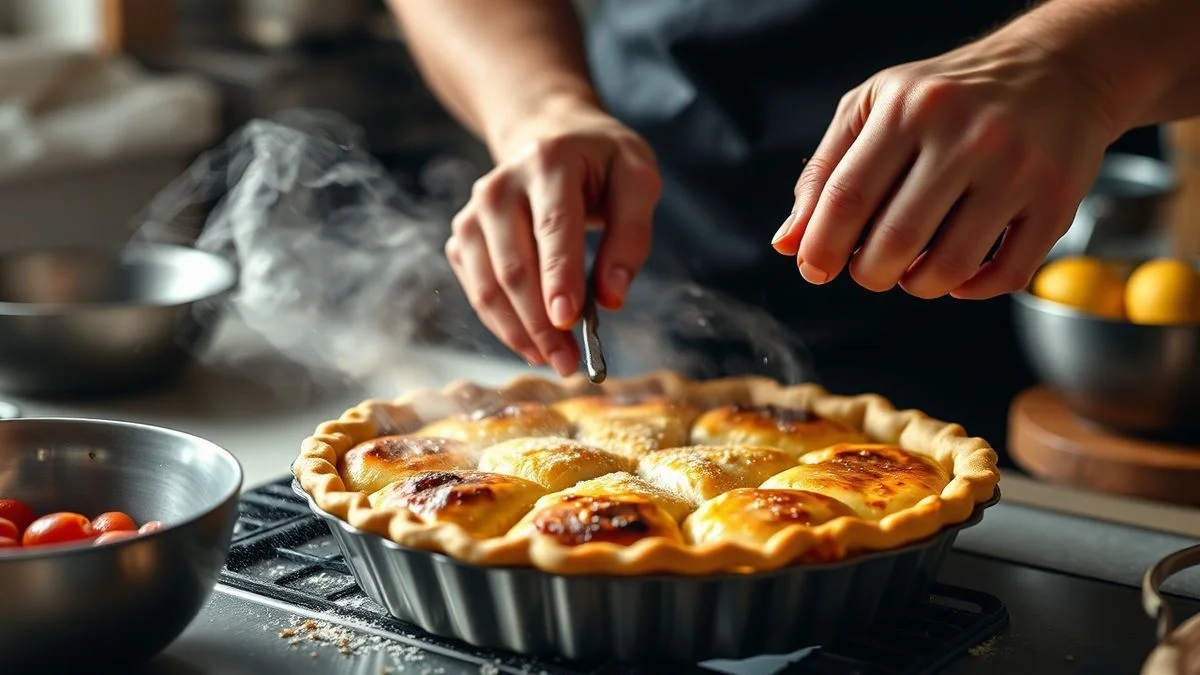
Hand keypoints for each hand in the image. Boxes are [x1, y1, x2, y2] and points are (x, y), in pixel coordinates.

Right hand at [445, 104, 661, 373]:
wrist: (553, 137)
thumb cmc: (602, 164)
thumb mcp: (638, 181)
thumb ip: (632, 236)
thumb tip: (612, 298)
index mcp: (549, 161)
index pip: (553, 228)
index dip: (559, 278)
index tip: (568, 323)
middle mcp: (500, 185)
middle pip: (514, 266)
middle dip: (540, 322)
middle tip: (568, 363)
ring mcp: (475, 211)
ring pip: (487, 285)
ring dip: (518, 332)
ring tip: (552, 360)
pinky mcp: (464, 235)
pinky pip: (476, 290)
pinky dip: (501, 323)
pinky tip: (530, 342)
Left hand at [771, 32, 1122, 299]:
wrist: (1059, 67)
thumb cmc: (950, 94)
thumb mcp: (875, 108)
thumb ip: (825, 172)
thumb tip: (788, 243)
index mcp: (909, 110)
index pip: (847, 198)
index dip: (821, 247)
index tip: (814, 269)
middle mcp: (966, 137)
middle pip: (894, 241)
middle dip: (867, 273)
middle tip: (868, 269)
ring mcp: (1018, 170)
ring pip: (949, 267)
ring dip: (916, 285)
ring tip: (911, 269)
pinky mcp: (1058, 200)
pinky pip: (1006, 275)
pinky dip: (971, 289)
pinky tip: (958, 273)